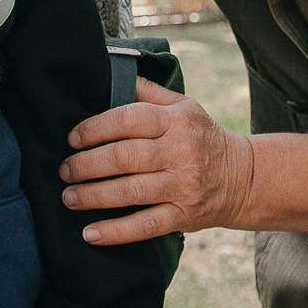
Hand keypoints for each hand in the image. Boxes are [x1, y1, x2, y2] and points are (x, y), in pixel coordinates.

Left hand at [58, 77, 255, 244]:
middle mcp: (181, 152)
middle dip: (86, 165)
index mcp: (176, 121)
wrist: (243, 177)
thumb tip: (110, 73)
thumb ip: (147, 92)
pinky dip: (115, 232)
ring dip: (93, 196)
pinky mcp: (184, 216)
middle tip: (64, 170)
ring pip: (130, 192)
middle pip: (124, 157)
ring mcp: (183, 186)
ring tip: (68, 197)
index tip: (72, 139)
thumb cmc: (201, 136)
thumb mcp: (183, 105)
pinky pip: (145, 226)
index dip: (94, 128)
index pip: (128, 119)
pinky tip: (89, 233)